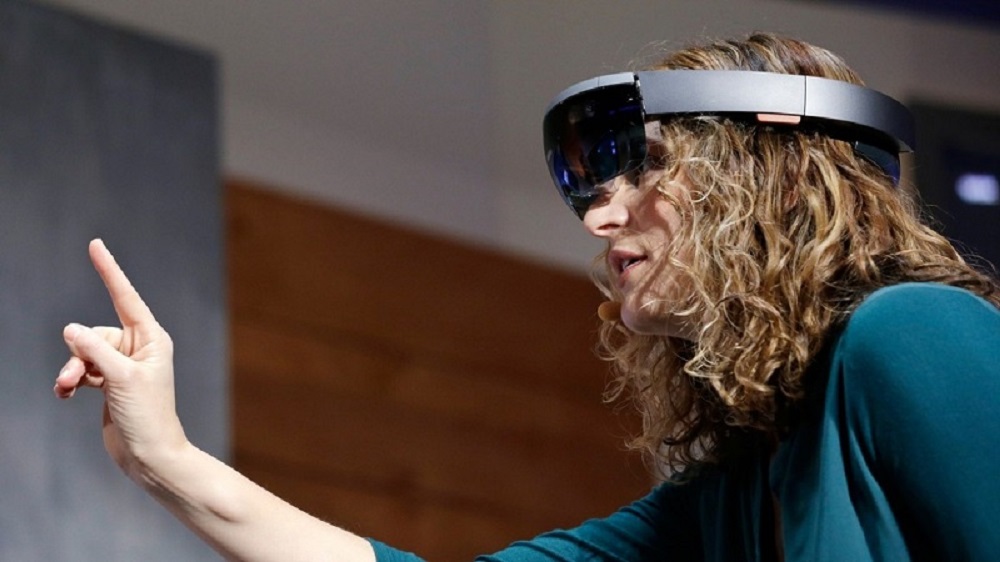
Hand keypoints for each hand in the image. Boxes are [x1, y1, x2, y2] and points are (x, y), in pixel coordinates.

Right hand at [54, 239, 186, 478]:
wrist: (149, 454)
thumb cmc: (146, 416)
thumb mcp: (119, 379)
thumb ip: (94, 350)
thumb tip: (70, 329)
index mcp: (152, 338)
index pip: (125, 297)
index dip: (109, 271)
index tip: (95, 245)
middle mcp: (139, 348)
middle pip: (95, 333)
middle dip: (79, 352)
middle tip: (76, 376)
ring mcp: (123, 365)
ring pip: (84, 352)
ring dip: (71, 369)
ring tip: (65, 388)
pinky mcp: (110, 383)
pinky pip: (82, 369)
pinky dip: (71, 379)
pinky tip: (64, 394)